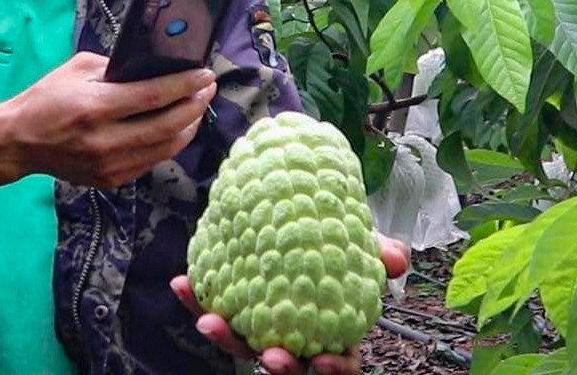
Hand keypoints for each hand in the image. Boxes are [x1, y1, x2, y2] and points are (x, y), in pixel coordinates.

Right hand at [1, 51, 215, 187]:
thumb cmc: (46, 98)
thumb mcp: (77, 69)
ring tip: (197, 107)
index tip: (205, 74)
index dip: (186, 84)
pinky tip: (175, 127)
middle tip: (208, 89)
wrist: (19, 141)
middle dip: (195, 105)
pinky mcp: (111, 179)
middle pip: (168, 125)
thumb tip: (153, 68)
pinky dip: (169, 142)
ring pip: (166, 148)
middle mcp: (104, 140)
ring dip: (189, 126)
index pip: (155, 96)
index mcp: (95, 107)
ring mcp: (109, 164)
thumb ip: (116, 67)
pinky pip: (152, 160)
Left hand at [169, 235, 410, 374]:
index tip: (322, 361)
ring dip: (223, 335)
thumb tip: (395, 258)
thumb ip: (380, 252)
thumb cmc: (334, 242)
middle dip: (276, 365)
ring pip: (240, 342)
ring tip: (209, 321)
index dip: (333, 368)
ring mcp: (258, 322)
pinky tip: (181, 282)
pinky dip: (194, 298)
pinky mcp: (230, 303)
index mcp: (333, 331)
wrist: (293, 217)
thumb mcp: (362, 246)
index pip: (340, 363)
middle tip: (270, 356)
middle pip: (285, 363)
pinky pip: (210, 306)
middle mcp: (293, 335)